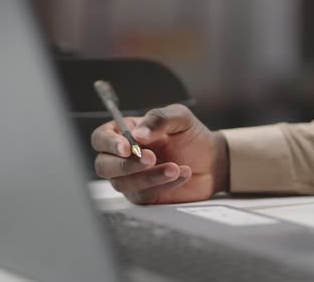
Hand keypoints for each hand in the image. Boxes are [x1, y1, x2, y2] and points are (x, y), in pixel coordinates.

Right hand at [91, 104, 228, 203]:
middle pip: (104, 166)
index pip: (101, 138)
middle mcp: (123, 157)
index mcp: (125, 132)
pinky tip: (181, 174)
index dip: (109, 143)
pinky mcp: (145, 196)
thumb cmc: (191, 136)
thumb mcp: (179, 117)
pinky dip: (163, 186)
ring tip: (175, 167)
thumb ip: (158, 119)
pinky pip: (143, 195)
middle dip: (126, 165)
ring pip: (123, 184)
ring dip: (149, 177)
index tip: (127, 147)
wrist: (211, 160)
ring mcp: (131, 178)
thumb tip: (138, 134)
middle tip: (151, 158)